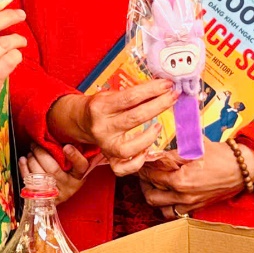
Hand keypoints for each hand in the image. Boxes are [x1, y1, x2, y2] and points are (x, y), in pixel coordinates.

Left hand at [19, 144, 93, 204]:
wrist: (58, 194)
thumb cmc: (67, 173)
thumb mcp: (73, 165)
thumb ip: (71, 154)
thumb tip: (61, 137)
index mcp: (79, 176)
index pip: (81, 166)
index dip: (74, 156)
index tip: (67, 147)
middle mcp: (68, 187)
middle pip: (54, 170)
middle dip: (41, 154)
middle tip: (35, 144)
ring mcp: (54, 194)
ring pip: (40, 176)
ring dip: (32, 160)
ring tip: (30, 152)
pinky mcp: (41, 197)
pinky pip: (29, 182)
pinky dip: (24, 169)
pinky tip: (23, 160)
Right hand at [47, 80, 175, 175]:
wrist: (81, 121)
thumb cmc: (101, 106)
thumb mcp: (110, 94)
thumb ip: (131, 94)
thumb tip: (160, 88)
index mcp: (101, 107)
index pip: (130, 97)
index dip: (151, 90)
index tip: (167, 85)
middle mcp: (102, 127)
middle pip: (135, 118)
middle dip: (158, 106)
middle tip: (172, 97)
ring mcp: (105, 145)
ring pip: (129, 148)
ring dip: (149, 137)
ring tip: (159, 126)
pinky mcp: (109, 158)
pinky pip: (124, 167)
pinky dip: (138, 161)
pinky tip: (147, 150)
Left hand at [137, 140, 253, 217]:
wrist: (242, 169)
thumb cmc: (222, 157)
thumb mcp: (196, 147)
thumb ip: (174, 150)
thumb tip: (157, 150)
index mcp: (181, 181)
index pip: (152, 175)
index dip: (144, 167)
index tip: (142, 161)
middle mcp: (184, 196)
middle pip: (151, 196)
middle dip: (144, 183)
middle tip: (144, 173)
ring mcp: (190, 204)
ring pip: (162, 209)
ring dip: (155, 197)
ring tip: (154, 184)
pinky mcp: (197, 208)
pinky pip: (176, 213)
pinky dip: (169, 205)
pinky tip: (169, 194)